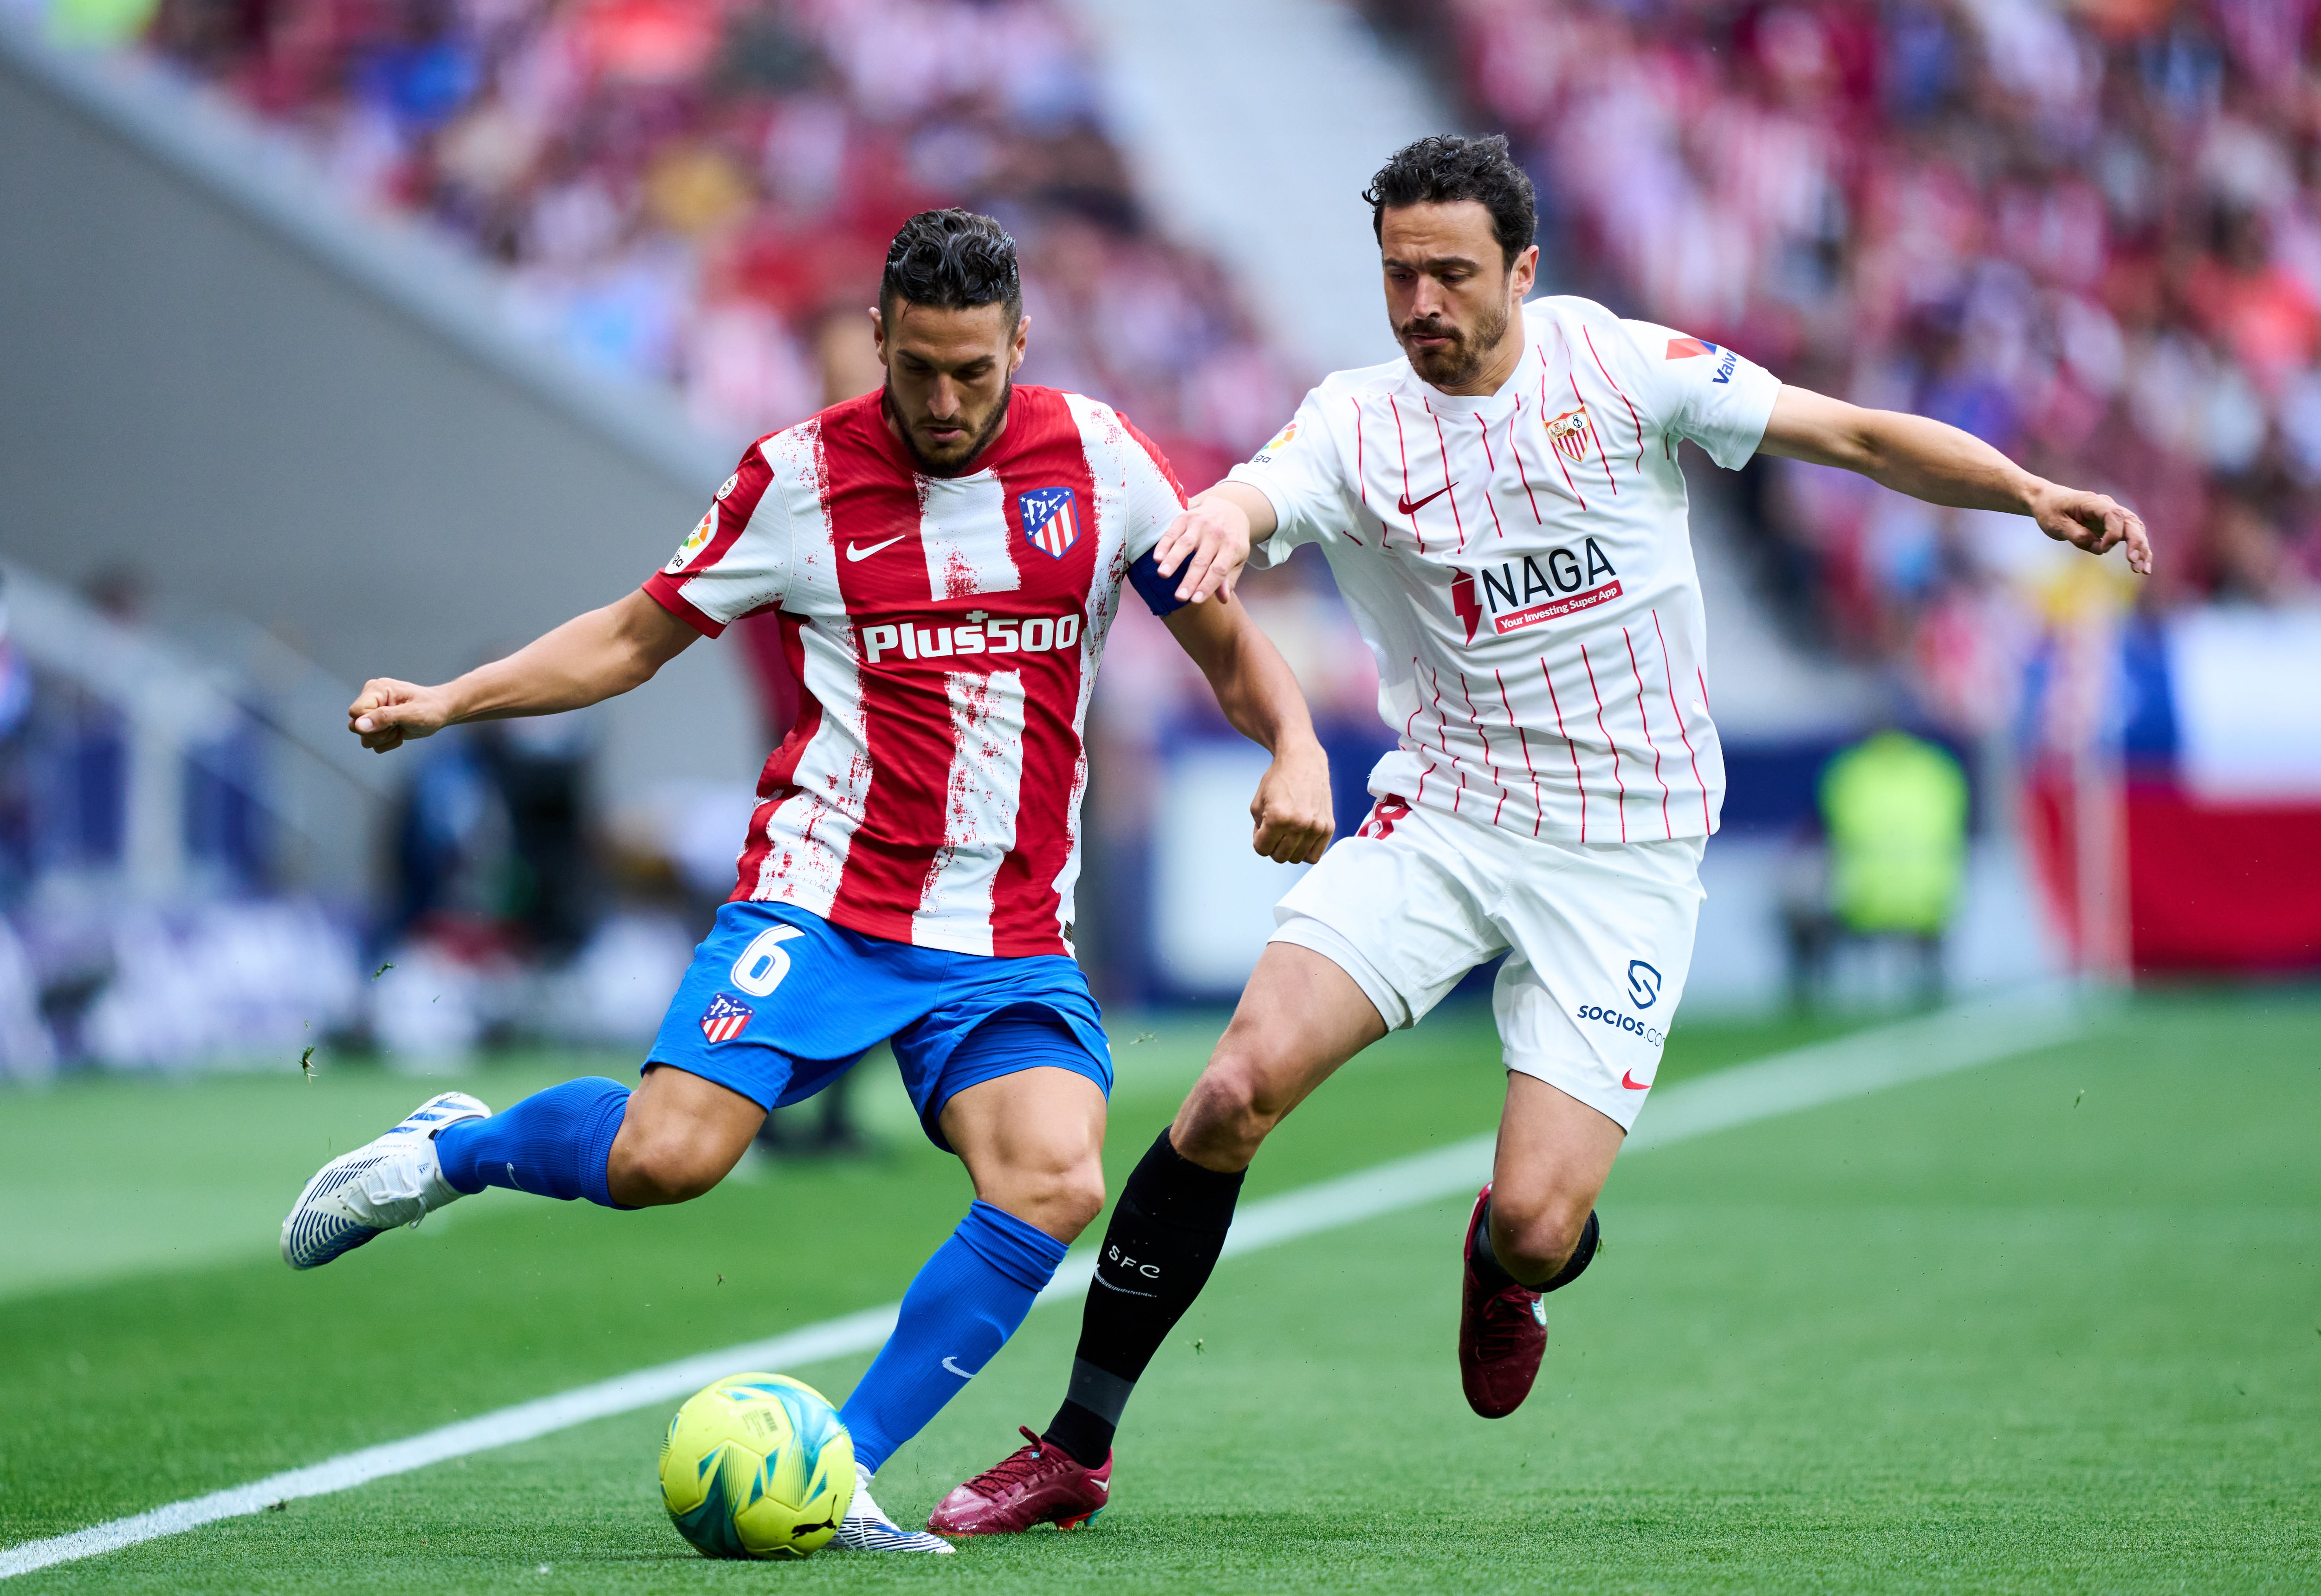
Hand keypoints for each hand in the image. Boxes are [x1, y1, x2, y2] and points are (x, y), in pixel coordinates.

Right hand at [348, 678, 453, 751]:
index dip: (371, 723)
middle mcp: (370, 699)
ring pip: (364, 738)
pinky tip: (400, 732)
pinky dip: (388, 743)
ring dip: (385, 739)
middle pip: (355, 727)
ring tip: (401, 728)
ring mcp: (372, 712)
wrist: (441, 712)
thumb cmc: (431, 709)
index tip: (392, 723)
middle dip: (379, 733)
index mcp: (376, 689)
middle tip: (398, 726)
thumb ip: (385, 718)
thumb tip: (358, 725)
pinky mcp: (376, 725)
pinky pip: (372, 743)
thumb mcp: (412, 714)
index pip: (355, 712)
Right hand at [1153, 494, 1251, 604]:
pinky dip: (1164, 545)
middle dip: (1189, 580)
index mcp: (1232, 547)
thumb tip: (1223, 599)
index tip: (1195, 600)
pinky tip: (1157, 558)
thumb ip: (1229, 579)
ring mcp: (1200, 525)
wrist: (1230, 507)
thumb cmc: (1232, 540)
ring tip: (1163, 575)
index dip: (1207, 586)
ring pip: (1185, 544)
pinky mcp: (1186, 517)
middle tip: (1179, 597)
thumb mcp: (1238, 558)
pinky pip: (1173, 532)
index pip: (1218, 570)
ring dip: (1173, 560)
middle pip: (1201, 561)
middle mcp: (1216, 535)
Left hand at [1250, 743, 1332, 863]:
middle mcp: (1299, 825)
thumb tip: (1267, 847)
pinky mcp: (1328, 827)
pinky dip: (1305, 851)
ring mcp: (1316, 827)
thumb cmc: (1277, 780)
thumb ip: (1258, 829)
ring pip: (1296, 858)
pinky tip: (1300, 838)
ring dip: (1288, 849)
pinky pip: (1315, 855)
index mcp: (1278, 819)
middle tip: (1275, 830)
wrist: (1302, 760)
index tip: (1262, 828)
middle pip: (1279, 857)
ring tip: (1288, 832)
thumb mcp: (1257, 804)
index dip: (1259, 840)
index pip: (1262, 849)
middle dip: (1272, 846)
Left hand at [2029, 482, 2152, 575]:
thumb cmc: (2050, 510)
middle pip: (2131, 522)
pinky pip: (2132, 536)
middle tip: (2133, 562)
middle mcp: (2107, 506)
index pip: (2113, 514)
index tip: (2103, 549)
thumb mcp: (2055, 524)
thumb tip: (2098, 547)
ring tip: (2142, 569)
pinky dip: (2140, 550)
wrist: (2048, 500)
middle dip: (2136, 542)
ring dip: (2142, 549)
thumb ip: (2076, 534)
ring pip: (2136, 529)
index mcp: (2092, 502)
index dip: (2113, 533)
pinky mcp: (2114, 525)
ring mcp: (2113, 515)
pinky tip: (2144, 567)